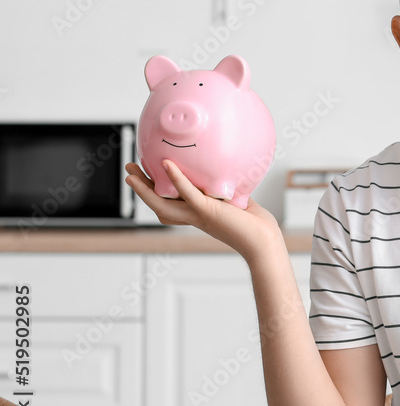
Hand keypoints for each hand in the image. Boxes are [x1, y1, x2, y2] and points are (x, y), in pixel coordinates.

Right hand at [125, 160, 282, 259]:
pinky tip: (167, 164)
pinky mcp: (208, 211)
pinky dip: (177, 179)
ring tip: (131, 173)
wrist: (264, 241)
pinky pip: (188, 194)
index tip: (146, 176)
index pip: (170, 204)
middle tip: (128, 170)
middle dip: (141, 190)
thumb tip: (229, 169)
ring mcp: (199, 215)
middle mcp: (194, 217)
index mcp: (198, 215)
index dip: (155, 193)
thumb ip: (229, 187)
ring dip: (145, 190)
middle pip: (158, 205)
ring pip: (163, 204)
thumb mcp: (238, 200)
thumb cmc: (256, 225)